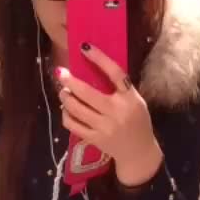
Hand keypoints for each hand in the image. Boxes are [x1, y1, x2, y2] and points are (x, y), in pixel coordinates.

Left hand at [57, 43, 162, 185]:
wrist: (138, 152)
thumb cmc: (138, 122)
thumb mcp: (136, 102)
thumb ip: (120, 88)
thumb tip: (94, 68)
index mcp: (130, 99)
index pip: (115, 73)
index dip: (99, 58)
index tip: (85, 47)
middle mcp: (117, 112)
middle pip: (87, 92)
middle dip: (69, 80)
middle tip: (61, 73)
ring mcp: (104, 127)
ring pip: (76, 108)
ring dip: (65, 97)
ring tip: (64, 92)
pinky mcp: (94, 139)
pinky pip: (72, 124)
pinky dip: (66, 114)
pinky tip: (67, 109)